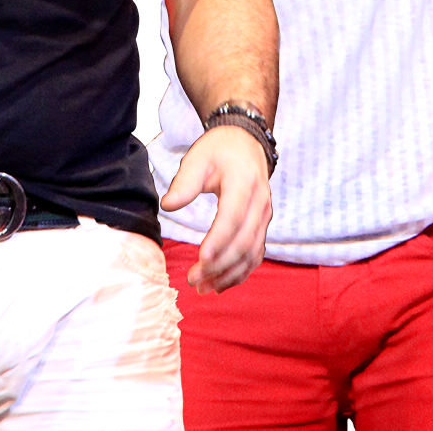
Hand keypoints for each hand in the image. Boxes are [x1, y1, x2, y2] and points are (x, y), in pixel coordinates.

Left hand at [161, 125, 272, 293]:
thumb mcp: (198, 157)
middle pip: (243, 241)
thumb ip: (184, 182)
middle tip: (193, 280)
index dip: (219, 240)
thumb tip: (168, 205)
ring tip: (203, 288)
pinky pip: (256, 254)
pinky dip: (240, 273)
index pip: (233, 217)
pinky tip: (220, 284)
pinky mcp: (262, 226)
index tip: (201, 258)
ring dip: (229, 275)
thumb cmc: (219, 150)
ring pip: (251, 253)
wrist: (246, 143)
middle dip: (219, 265)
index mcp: (244, 183)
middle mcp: (260, 203)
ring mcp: (264, 216)